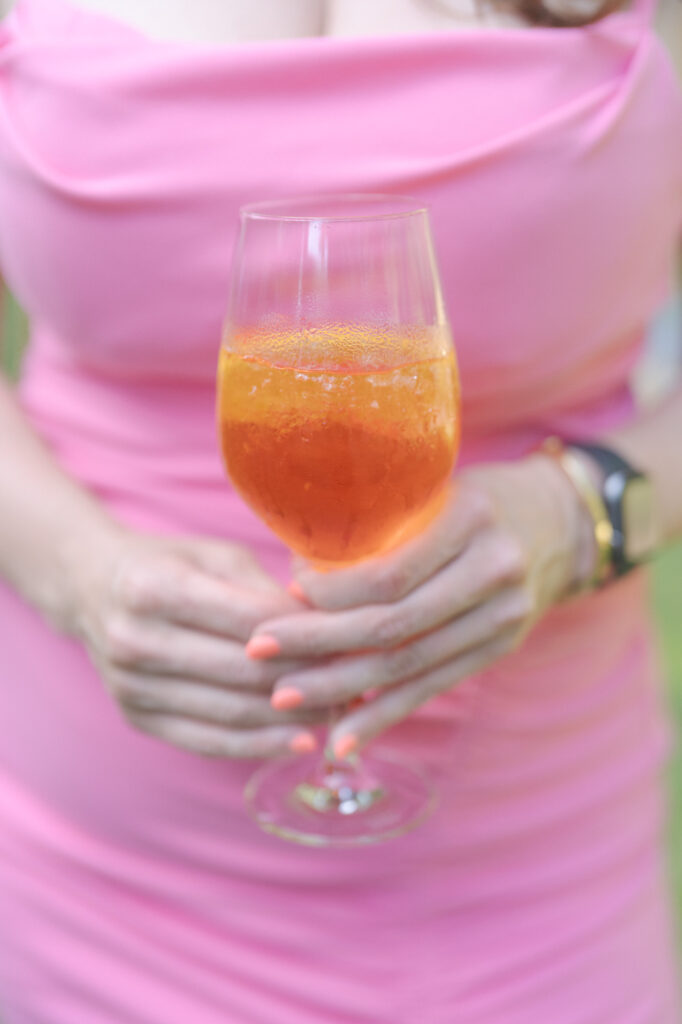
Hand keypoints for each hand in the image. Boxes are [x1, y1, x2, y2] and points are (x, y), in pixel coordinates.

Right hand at [69, 527, 329, 757]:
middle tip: (359, 682)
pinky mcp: (136, 716)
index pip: (251, 621)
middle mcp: (135, 640)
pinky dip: (259, 746)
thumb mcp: (218, 556)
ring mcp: (130, 685)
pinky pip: (208, 741)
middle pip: (245, 672)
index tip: (354, 640)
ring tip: (342, 713)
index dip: (309, 635)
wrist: (91, 588)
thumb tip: (332, 630)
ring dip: (293, 719)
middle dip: (310, 680)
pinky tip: (300, 742)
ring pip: (232, 713)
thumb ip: (268, 592)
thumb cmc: (171, 563)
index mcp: (155, 587)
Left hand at [247, 455, 595, 757]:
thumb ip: (380, 527)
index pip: (388, 574)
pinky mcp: (501, 648)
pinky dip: (385, 715)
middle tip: (259, 653)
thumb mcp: (432, 490)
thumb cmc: (474, 498)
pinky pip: (433, 687)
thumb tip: (298, 580)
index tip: (285, 593)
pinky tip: (343, 739)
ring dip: (342, 689)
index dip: (329, 593)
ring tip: (285, 698)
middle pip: (394, 625)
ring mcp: (504, 617)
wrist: (560, 523)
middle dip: (319, 644)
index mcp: (470, 518)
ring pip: (409, 665)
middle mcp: (494, 570)